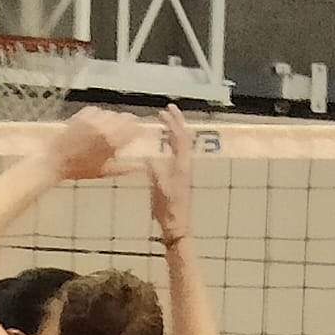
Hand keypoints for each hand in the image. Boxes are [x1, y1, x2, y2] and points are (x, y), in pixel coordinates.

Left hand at [47, 106, 138, 180]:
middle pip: (126, 117)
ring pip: (112, 113)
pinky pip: (98, 110)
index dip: (140, 130)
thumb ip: (125, 168)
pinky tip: (97, 124)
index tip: (141, 133)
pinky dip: (100, 116)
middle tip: (128, 131)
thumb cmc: (79, 169)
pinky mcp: (83, 114)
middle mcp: (105, 126)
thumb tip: (141, 167)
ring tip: (110, 129)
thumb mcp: (104, 172)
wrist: (55, 160)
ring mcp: (93, 119)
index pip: (135, 128)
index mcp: (113, 141)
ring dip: (114, 120)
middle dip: (129, 123)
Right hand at [146, 104, 193, 239]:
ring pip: (182, 145)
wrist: (178, 226)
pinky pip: (178, 154)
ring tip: (167, 121)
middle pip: (184, 138)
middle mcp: (185, 165)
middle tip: (168, 109)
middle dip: (177, 122)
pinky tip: (165, 143)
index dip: (173, 124)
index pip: (180, 139)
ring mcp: (183, 171)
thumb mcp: (160, 190)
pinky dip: (172, 143)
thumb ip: (156, 173)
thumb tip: (149, 157)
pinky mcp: (180, 177)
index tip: (164, 112)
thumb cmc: (169, 210)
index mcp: (182, 166)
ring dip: (175, 131)